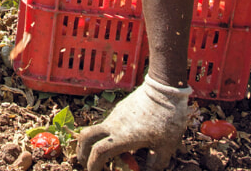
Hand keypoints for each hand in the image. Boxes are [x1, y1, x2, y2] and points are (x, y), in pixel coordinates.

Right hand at [77, 74, 191, 170]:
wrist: (166, 88)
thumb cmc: (167, 118)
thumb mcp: (166, 146)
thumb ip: (156, 163)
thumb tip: (149, 170)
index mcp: (123, 137)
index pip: (98, 153)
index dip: (93, 165)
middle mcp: (114, 125)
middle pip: (86, 137)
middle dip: (82, 151)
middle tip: (87, 161)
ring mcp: (116, 114)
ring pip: (99, 129)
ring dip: (97, 141)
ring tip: (111, 153)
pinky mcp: (121, 107)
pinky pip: (110, 122)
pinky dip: (110, 133)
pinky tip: (126, 137)